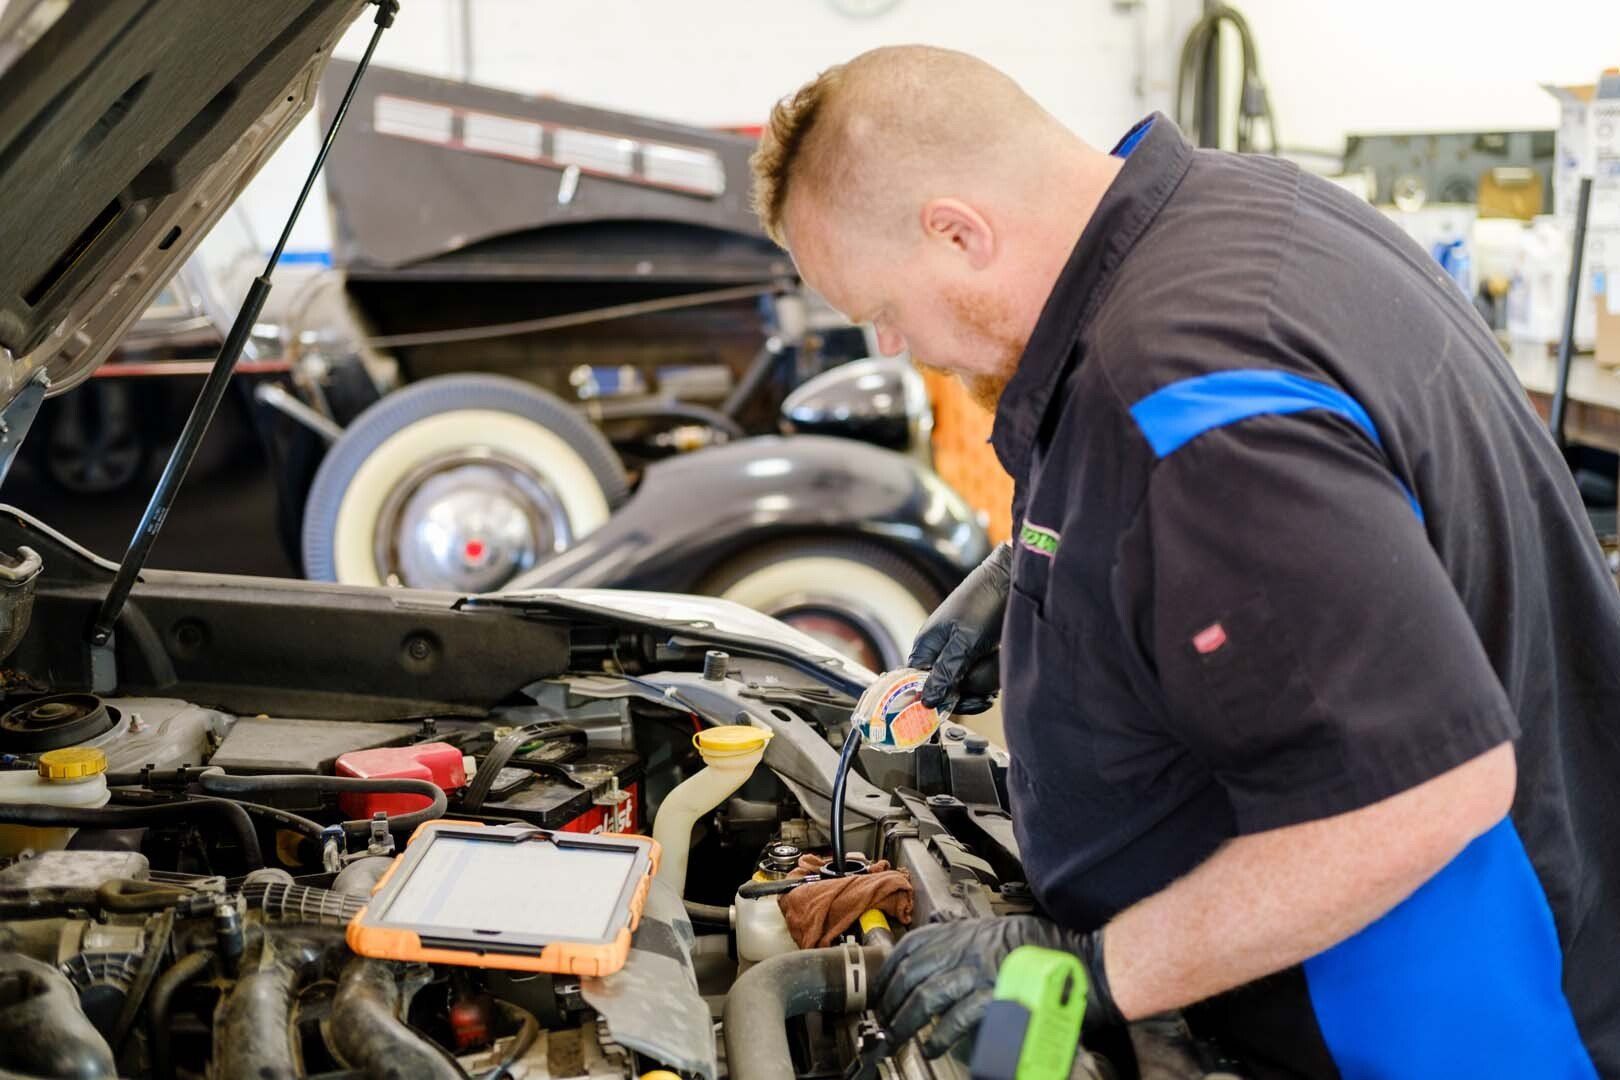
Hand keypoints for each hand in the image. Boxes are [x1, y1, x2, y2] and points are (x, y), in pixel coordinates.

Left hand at [872, 916, 1122, 1057]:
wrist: (1085, 963)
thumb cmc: (1048, 951)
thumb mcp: (999, 935)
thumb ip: (967, 946)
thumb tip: (939, 964)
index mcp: (966, 933)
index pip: (911, 947)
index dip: (888, 972)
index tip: (879, 991)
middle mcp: (967, 948)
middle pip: (911, 974)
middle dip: (888, 1002)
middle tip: (880, 1023)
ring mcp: (980, 972)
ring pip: (925, 997)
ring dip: (904, 1023)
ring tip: (894, 1040)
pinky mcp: (995, 997)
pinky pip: (957, 1018)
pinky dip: (939, 1036)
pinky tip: (931, 1048)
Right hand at [907, 542, 1012, 713]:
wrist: (1012, 579)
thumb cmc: (984, 602)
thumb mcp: (964, 642)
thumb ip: (946, 672)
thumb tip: (928, 701)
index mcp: (926, 646)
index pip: (919, 685)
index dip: (935, 698)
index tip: (953, 707)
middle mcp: (940, 651)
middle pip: (946, 689)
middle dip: (967, 692)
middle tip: (984, 696)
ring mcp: (959, 650)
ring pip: (966, 683)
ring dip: (983, 682)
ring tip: (996, 670)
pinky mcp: (977, 650)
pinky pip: (980, 673)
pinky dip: (991, 674)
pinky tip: (1000, 667)